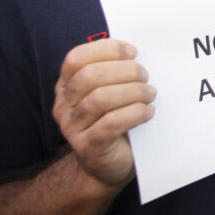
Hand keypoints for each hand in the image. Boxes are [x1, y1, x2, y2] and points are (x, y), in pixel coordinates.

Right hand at [52, 39, 155, 188]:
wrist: (110, 165)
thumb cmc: (115, 121)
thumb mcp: (110, 92)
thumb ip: (115, 72)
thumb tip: (136, 52)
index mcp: (66, 85)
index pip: (76, 58)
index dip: (106, 50)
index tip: (132, 52)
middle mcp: (63, 105)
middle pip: (89, 76)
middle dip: (124, 71)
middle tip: (145, 77)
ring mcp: (72, 127)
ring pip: (100, 99)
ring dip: (133, 92)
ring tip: (150, 94)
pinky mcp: (88, 147)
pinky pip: (111, 123)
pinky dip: (135, 113)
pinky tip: (148, 112)